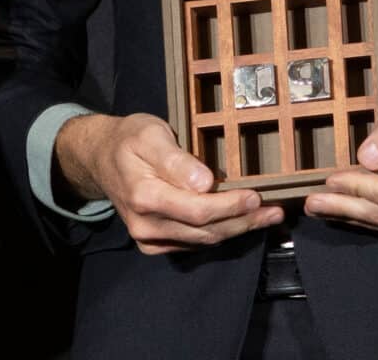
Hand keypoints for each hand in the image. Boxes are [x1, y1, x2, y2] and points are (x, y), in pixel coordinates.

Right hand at [56, 112, 281, 254]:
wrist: (100, 158)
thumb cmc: (129, 139)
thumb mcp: (150, 134)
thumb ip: (175, 159)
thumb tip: (204, 183)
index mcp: (144, 196)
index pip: (197, 210)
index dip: (231, 207)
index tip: (257, 196)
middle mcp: (145, 224)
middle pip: (205, 230)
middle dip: (244, 221)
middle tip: (276, 211)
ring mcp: (148, 238)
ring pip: (203, 241)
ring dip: (238, 230)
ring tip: (268, 217)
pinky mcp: (152, 244)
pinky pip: (193, 244)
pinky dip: (219, 234)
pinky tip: (240, 223)